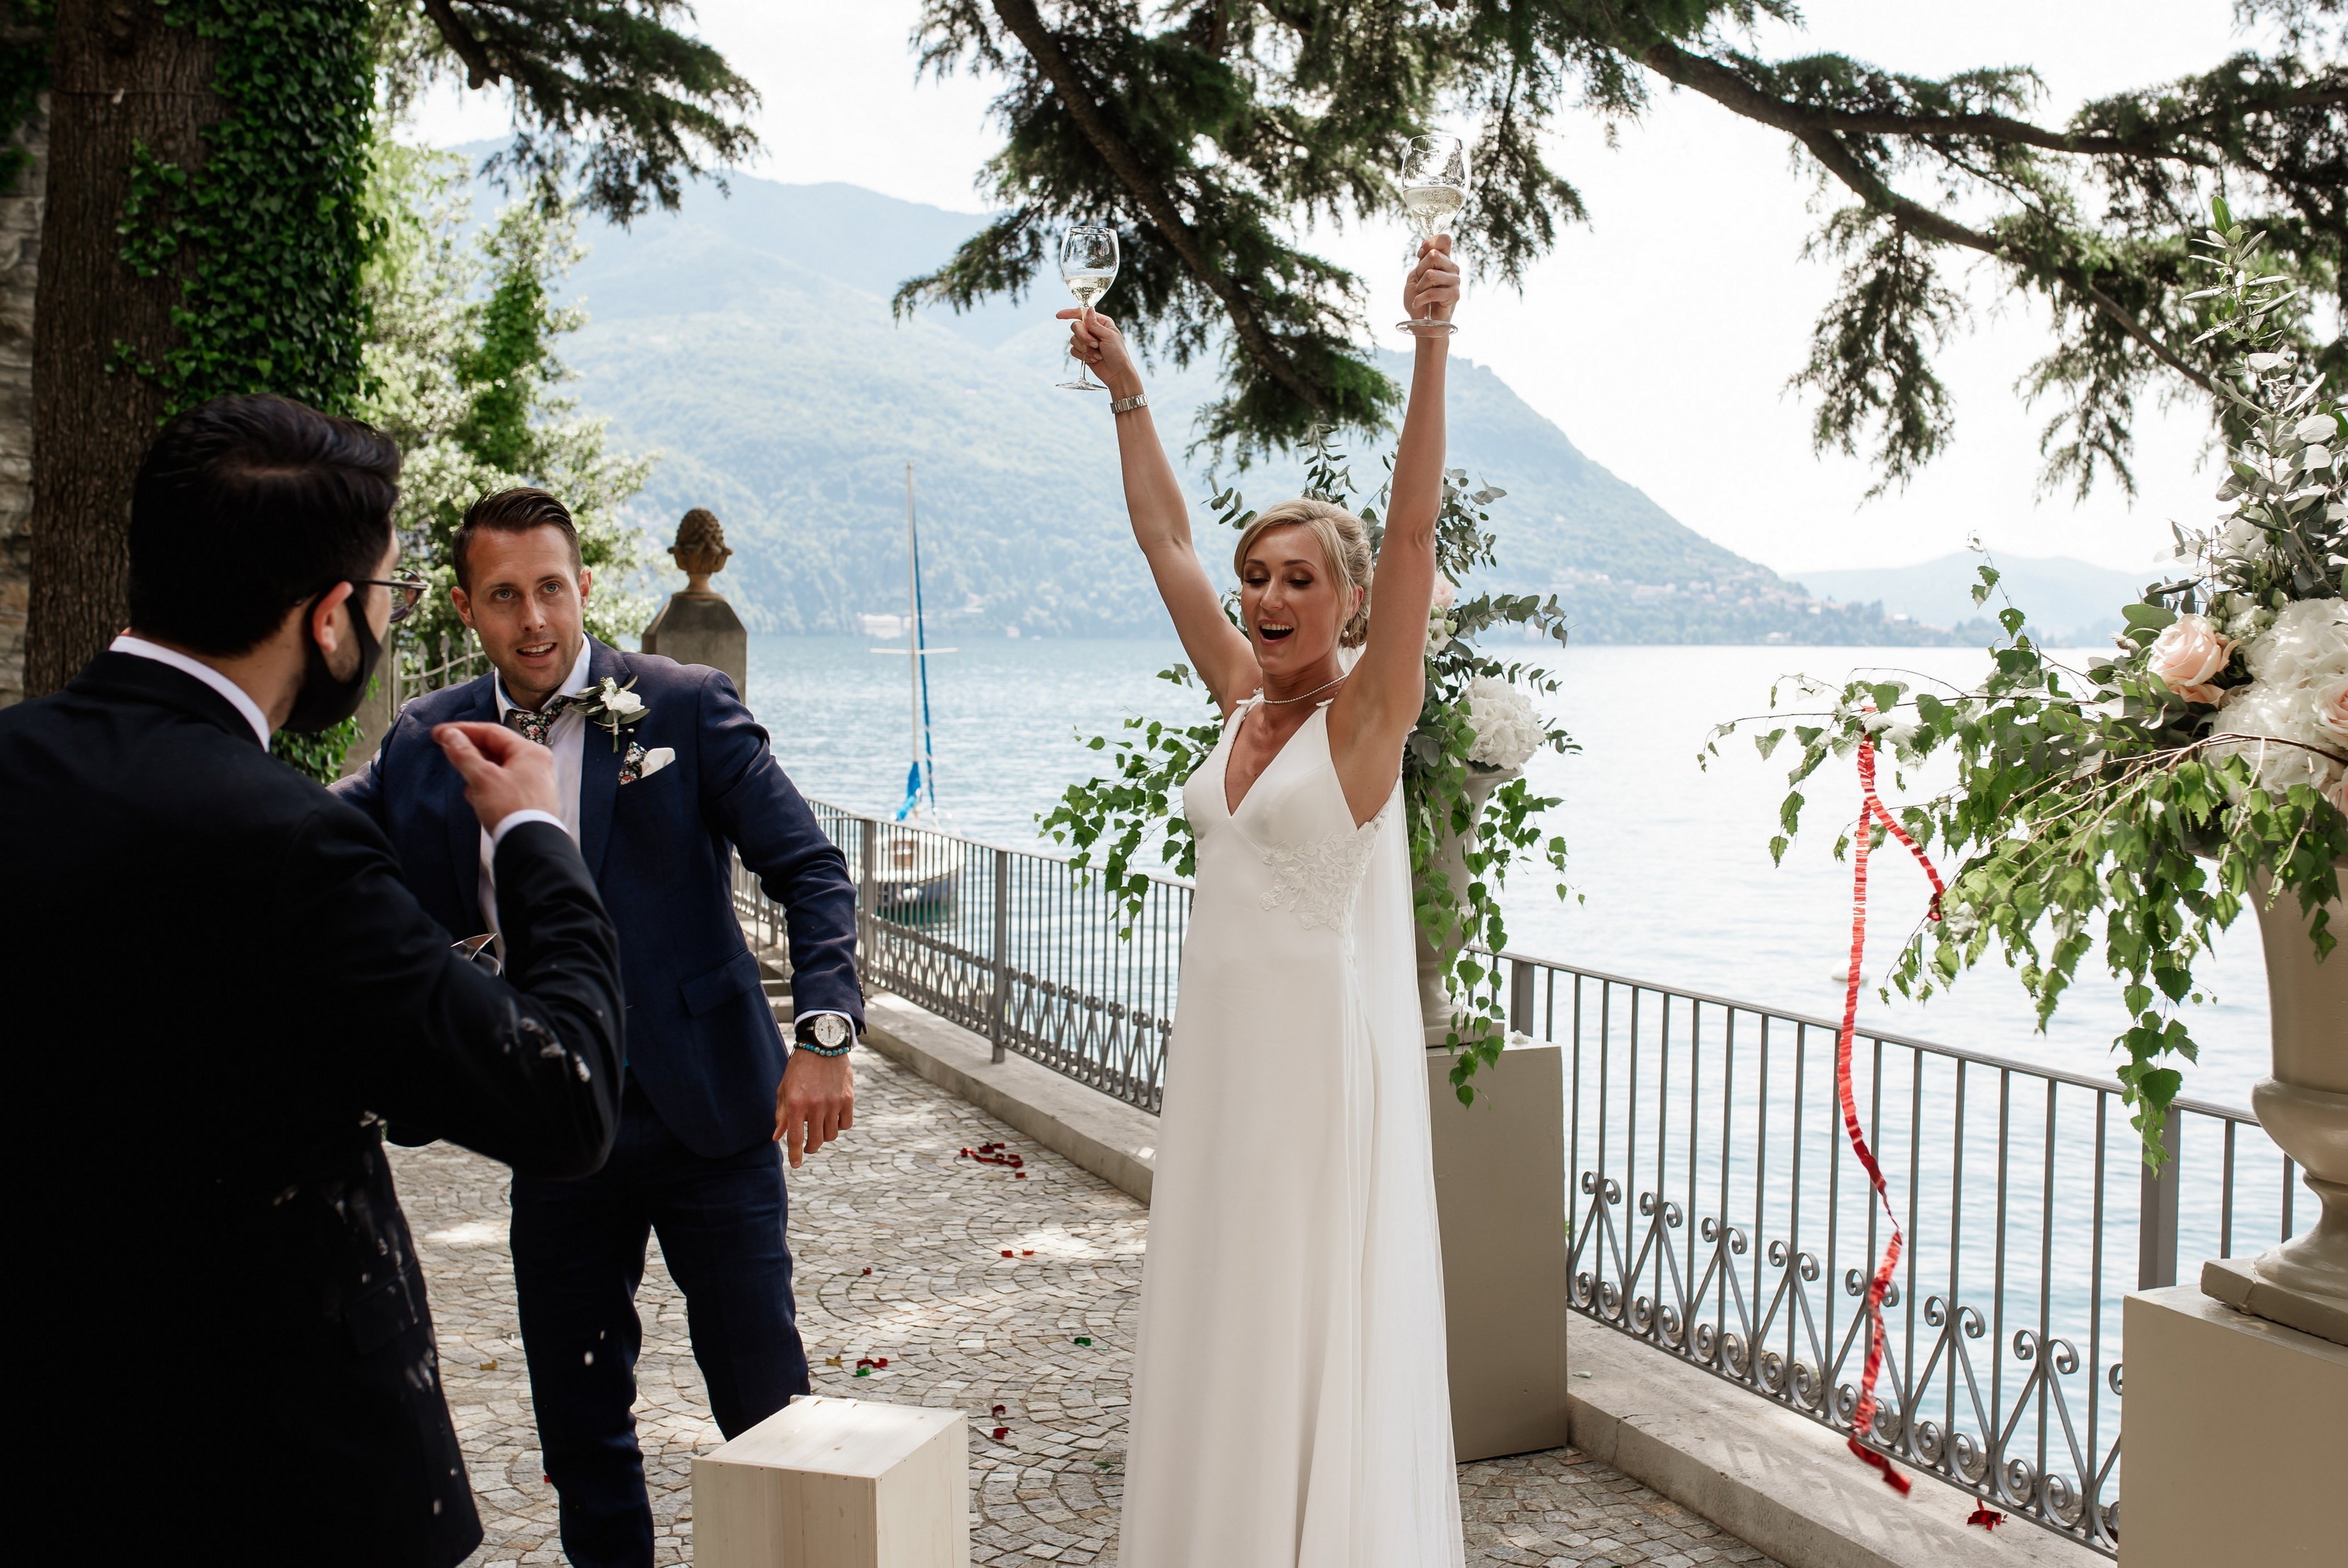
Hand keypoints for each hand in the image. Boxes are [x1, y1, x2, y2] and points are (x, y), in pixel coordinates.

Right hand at [434, 721, 559, 832]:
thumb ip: (464, 754)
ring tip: (466, 783)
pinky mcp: (527, 800)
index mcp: (530, 751)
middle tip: (448, 753)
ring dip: (478, 774)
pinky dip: (487, 788)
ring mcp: (533, 783)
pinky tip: (477, 798)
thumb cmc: (512, 809)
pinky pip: (501, 786)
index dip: (463, 731)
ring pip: (497, 769)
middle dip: (470, 754)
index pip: (491, 731)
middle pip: (495, 750)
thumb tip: (450, 736)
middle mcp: (535, 764)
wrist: (530, 846)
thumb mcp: (482, 778)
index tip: (440, 733)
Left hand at [775, 1047, 853, 1167]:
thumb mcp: (784, 1090)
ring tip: (821, 1127)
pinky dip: (839, 1126)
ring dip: (825, 1136)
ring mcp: (833, 1103)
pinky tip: (833, 1119)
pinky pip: (846, 1124)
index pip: (795, 1139)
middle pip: (816, 1141)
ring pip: (831, 1135)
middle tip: (809, 1145)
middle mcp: (815, 1106)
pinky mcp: (847, 1099)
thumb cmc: (799, 1069)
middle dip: (810, 1147)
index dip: (795, 1155)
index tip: (796, 1164)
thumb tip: (777, 1138)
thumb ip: (781, 1115)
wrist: (822, 1045)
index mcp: (796, 1104)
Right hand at [1057, 307, 1141, 395]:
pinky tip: (1094, 360)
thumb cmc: (1118, 354)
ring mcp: (1087, 341)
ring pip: (1073, 340)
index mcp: (1101, 322)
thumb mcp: (1109, 336)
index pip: (1082, 313)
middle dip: (1084, 337)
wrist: (1117, 373)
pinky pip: (1073, 350)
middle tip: (1096, 344)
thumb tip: (1088, 309)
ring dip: (1086, 349)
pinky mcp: (1083, 352)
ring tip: (1098, 355)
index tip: (1059, 316)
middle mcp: (1092, 330)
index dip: (1069, 313)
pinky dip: (1083, 356)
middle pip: (1076, 326)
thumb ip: (1095, 324)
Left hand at [1406, 236, 1460, 327]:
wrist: (1421, 322)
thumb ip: (1423, 260)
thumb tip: (1428, 248)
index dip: (1429, 243)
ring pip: (1431, 274)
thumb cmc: (1418, 298)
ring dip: (1419, 287)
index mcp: (1444, 260)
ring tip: (1420, 294)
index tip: (1420, 255)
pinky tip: (1418, 304)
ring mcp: (1455, 281)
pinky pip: (1433, 291)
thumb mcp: (1416, 275)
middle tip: (1419, 284)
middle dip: (1419, 271)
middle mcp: (1452, 268)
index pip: (1444, 240)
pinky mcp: (1455, 295)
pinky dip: (1420, 299)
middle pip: (1433, 255)